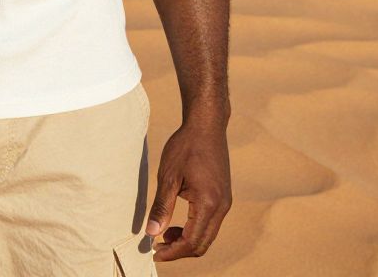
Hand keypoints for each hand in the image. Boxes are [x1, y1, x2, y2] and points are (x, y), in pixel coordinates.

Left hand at [146, 116, 231, 261]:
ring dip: (188, 240)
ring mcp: (225, 203)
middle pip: (203, 244)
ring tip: (165, 234)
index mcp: (209, 203)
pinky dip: (195, 229)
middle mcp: (222, 207)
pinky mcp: (224, 197)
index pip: (192, 241)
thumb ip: (161, 207)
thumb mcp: (168, 176)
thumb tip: (152, 233)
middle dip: (180, 250)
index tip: (155, 253)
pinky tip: (178, 222)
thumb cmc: (185, 147)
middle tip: (158, 246)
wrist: (207, 126)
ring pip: (208, 235)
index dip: (173, 252)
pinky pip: (211, 223)